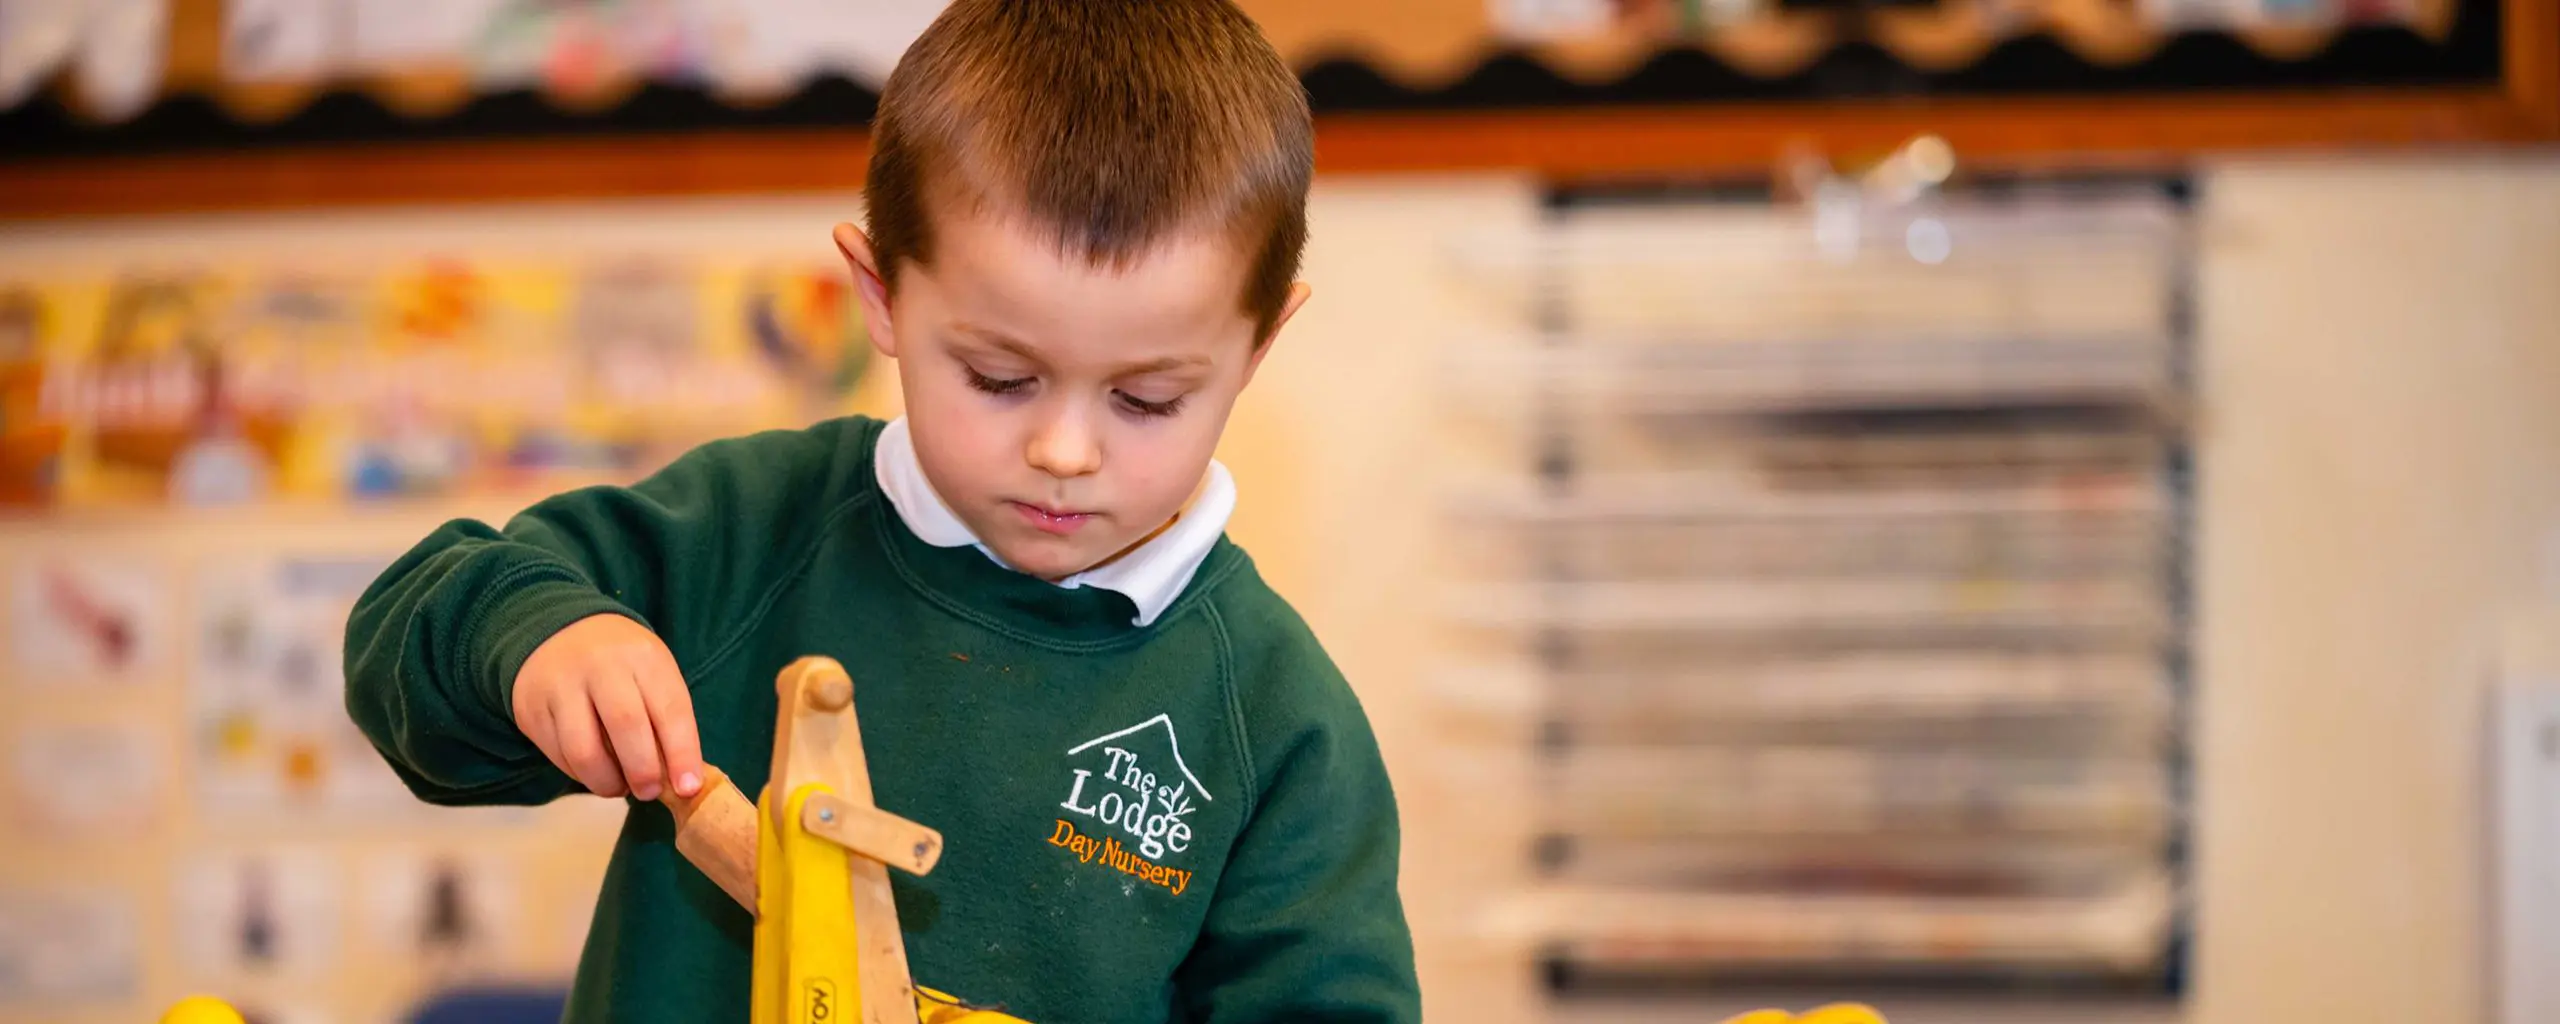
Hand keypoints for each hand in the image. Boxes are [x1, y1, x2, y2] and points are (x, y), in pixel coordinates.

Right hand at [512, 614, 704, 801]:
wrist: (557, 632)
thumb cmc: (620, 663)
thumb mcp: (651, 673)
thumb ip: (667, 719)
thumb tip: (680, 780)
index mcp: (643, 656)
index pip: (670, 709)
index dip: (682, 753)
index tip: (688, 788)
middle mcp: (600, 666)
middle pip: (626, 725)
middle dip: (643, 770)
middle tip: (650, 792)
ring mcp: (560, 686)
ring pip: (584, 750)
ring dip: (607, 781)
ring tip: (619, 787)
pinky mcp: (532, 709)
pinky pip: (558, 755)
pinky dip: (580, 774)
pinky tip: (593, 771)